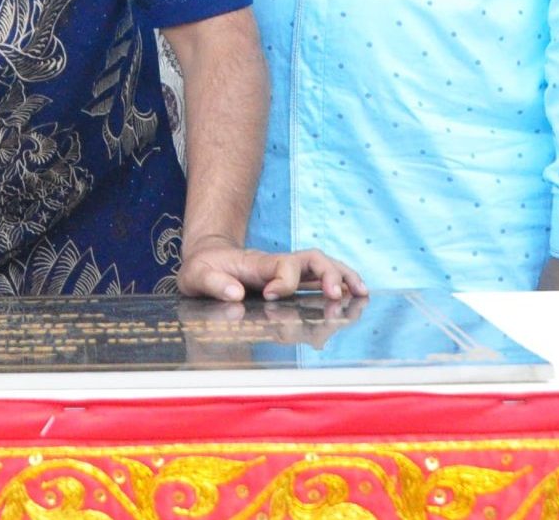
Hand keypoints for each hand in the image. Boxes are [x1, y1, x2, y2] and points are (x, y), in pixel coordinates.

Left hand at [177, 235, 367, 301]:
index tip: (271, 296)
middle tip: (336, 298)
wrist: (207, 259)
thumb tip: (236, 294)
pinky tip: (356, 298)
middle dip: (330, 276)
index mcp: (258, 264)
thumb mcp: (196, 276)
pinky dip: (342, 286)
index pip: (283, 265)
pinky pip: (322, 280)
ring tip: (362, 295)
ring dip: (345, 278)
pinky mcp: (293, 281)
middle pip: (314, 259)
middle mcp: (279, 265)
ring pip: (324, 266)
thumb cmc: (202, 269)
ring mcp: (289, 272)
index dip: (284, 281)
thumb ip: (213, 284)